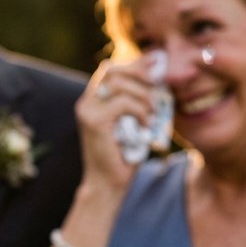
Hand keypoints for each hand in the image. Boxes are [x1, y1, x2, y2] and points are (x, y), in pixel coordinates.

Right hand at [76, 56, 156, 192]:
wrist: (108, 184)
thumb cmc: (124, 156)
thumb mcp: (135, 123)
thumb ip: (140, 101)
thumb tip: (159, 79)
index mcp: (94, 100)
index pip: (111, 70)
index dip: (135, 64)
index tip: (158, 62)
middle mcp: (87, 102)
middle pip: (112, 70)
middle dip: (139, 72)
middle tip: (159, 83)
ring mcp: (87, 110)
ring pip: (118, 84)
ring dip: (143, 95)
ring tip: (154, 111)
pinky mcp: (93, 121)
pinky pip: (122, 103)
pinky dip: (140, 110)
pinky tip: (147, 124)